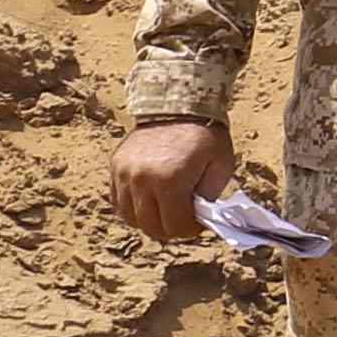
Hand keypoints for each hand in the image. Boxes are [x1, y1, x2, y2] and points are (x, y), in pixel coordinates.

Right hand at [112, 117, 236, 244]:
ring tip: (167, 213)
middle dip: (171, 230)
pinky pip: (118, 202)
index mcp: (170, 180)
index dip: (189, 231)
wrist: (177, 105)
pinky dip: (133, 209)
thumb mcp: (221, 166)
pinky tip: (150, 204)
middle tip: (183, 222)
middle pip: (150, 226)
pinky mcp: (115, 167)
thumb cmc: (205, 137)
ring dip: (150, 221)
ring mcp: (124, 173)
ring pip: (131, 218)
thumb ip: (208, 197)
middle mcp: (142, 179)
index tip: (198, 224)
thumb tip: (197, 219)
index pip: (175, 226)